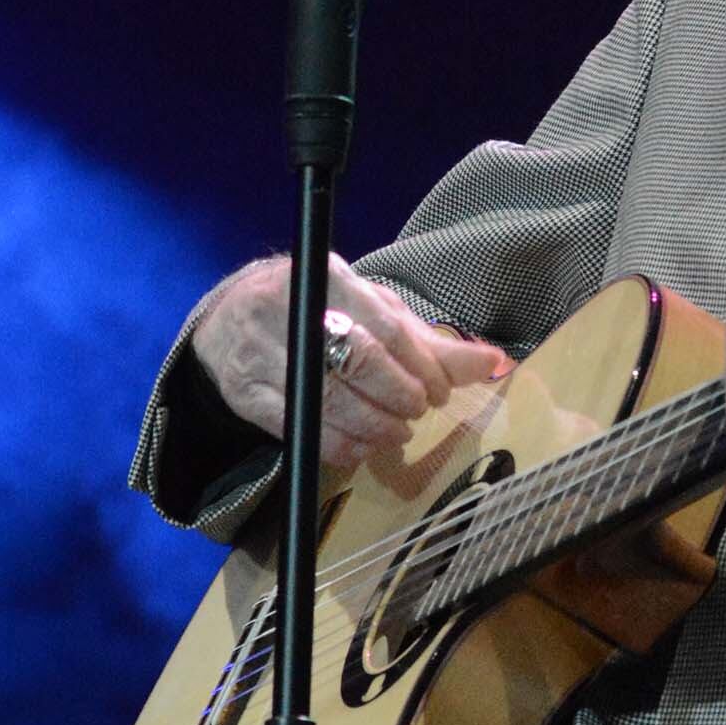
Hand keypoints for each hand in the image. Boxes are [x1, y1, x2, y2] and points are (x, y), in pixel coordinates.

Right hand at [191, 256, 506, 478]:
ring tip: (398, 432)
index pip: (384, 327)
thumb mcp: (370, 310)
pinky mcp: (245, 394)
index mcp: (328, 277)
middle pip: (357, 363)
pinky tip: (363, 447)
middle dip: (399, 395)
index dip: (420, 366)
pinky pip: (300, 429)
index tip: (441, 391)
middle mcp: (288, 310)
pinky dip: (340, 445)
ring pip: (329, 400)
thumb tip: (494, 363)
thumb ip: (427, 340)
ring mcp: (260, 354)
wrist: (231, 320)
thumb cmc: (320, 311)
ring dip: (375, 426)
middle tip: (420, 410)